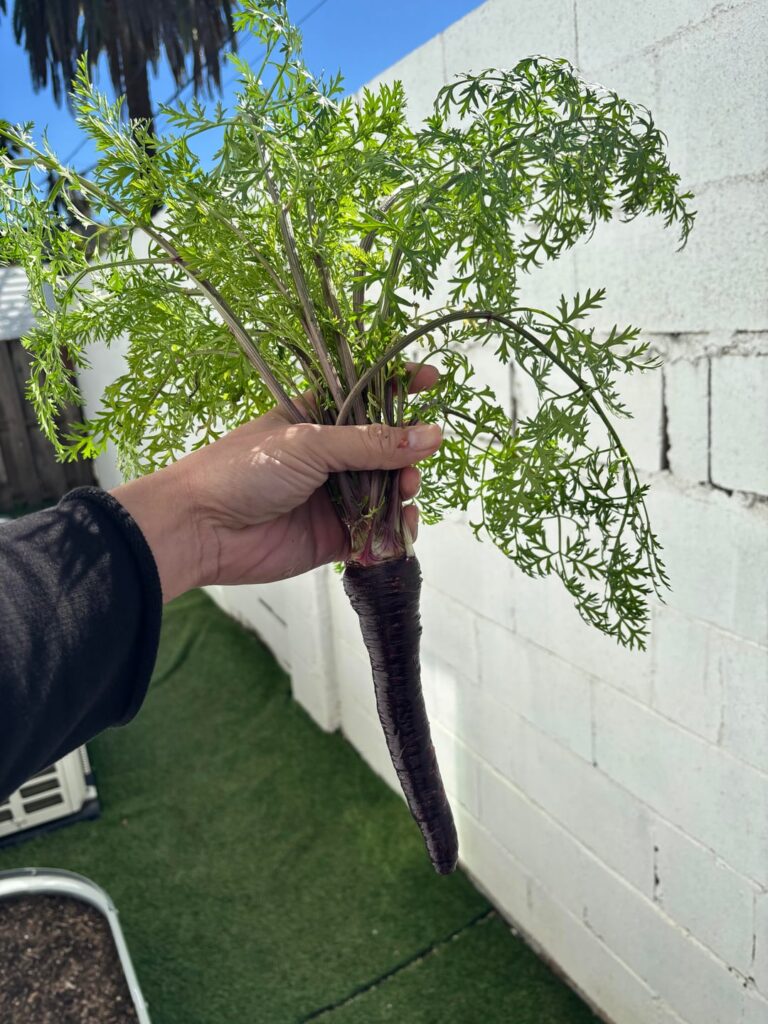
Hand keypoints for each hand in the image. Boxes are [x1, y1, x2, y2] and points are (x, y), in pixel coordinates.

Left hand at [112, 364, 440, 600]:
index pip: (369, 394)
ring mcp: (332, 498)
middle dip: (408, 459)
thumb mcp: (310, 444)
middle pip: (387, 451)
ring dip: (402, 500)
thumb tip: (431, 436)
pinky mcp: (332, 538)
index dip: (400, 385)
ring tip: (403, 504)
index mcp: (318, 418)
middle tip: (409, 474)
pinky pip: (374, 536)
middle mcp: (329, 456)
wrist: (200, 528)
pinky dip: (388, 538)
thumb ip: (372, 444)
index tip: (433, 382)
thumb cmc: (242, 469)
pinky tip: (391, 539)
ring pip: (386, 495)